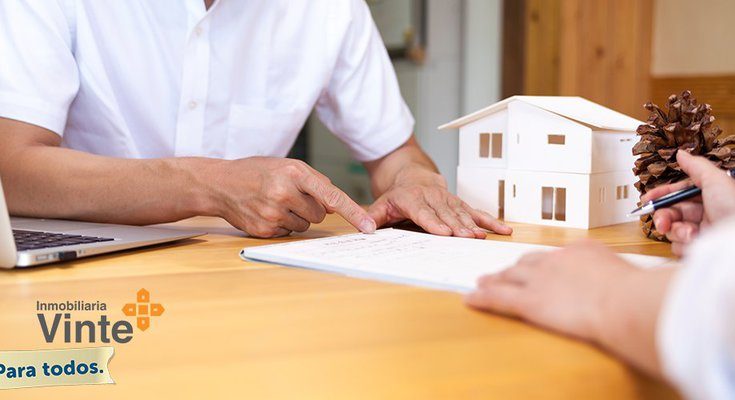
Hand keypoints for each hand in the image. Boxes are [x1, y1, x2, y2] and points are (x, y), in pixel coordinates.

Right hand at [203, 157, 374, 237]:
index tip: (369, 227)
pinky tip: (266, 212)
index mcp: (294, 173)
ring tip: (275, 203)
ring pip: (305, 225)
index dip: (353, 213)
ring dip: (296, 217)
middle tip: (289, 196)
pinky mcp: (264, 229)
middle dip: (310, 207)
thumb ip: (314, 181)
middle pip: (319, 214)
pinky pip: (288, 233)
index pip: (331, 196)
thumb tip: (335, 203)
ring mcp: (273, 213)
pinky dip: (282, 225)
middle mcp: (284, 193)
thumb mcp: (287, 165)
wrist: (220, 184)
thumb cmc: (257, 172)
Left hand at [367, 167, 511, 237]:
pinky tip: (503, 229)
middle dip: (457, 227)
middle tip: (466, 238)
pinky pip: (476, 212)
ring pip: (462, 213)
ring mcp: (448, 200)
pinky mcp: (460, 204)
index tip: (444, 232)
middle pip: (446, 215)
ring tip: (481, 237)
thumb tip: (364, 230)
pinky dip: (490, 221)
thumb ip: (371, 218)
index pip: (424, 212)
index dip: (434, 222)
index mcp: (412, 199)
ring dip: (473, 225)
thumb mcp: (381, 204)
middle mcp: (433, 198)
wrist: (414, 175)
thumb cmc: (398, 195)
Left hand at [465, 240, 635, 340]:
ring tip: (483, 281)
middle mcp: (556, 260)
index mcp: (581, 251)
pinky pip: (498, 298)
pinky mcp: (529, 300)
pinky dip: (482, 298)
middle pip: (528, 262)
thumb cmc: (637, 294)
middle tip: (504, 272)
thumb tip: (634, 284)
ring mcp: (540, 279)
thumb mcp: (633, 277)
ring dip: (494, 279)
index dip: (543, 263)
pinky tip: (469, 299)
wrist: (623, 301)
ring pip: (509, 277)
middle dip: (514, 268)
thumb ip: (623, 278)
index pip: (556, 255)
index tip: (538, 266)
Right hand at [641, 151, 734, 255]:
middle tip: (662, 222)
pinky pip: (679, 247)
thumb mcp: (716, 180)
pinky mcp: (699, 248)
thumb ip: (696, 166)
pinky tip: (696, 242)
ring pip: (672, 230)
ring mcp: (701, 231)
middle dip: (663, 216)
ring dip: (677, 231)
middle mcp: (704, 213)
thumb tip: (681, 153)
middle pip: (671, 212)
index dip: (661, 196)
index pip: (678, 194)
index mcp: (708, 197)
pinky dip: (684, 245)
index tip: (646, 199)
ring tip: (690, 234)